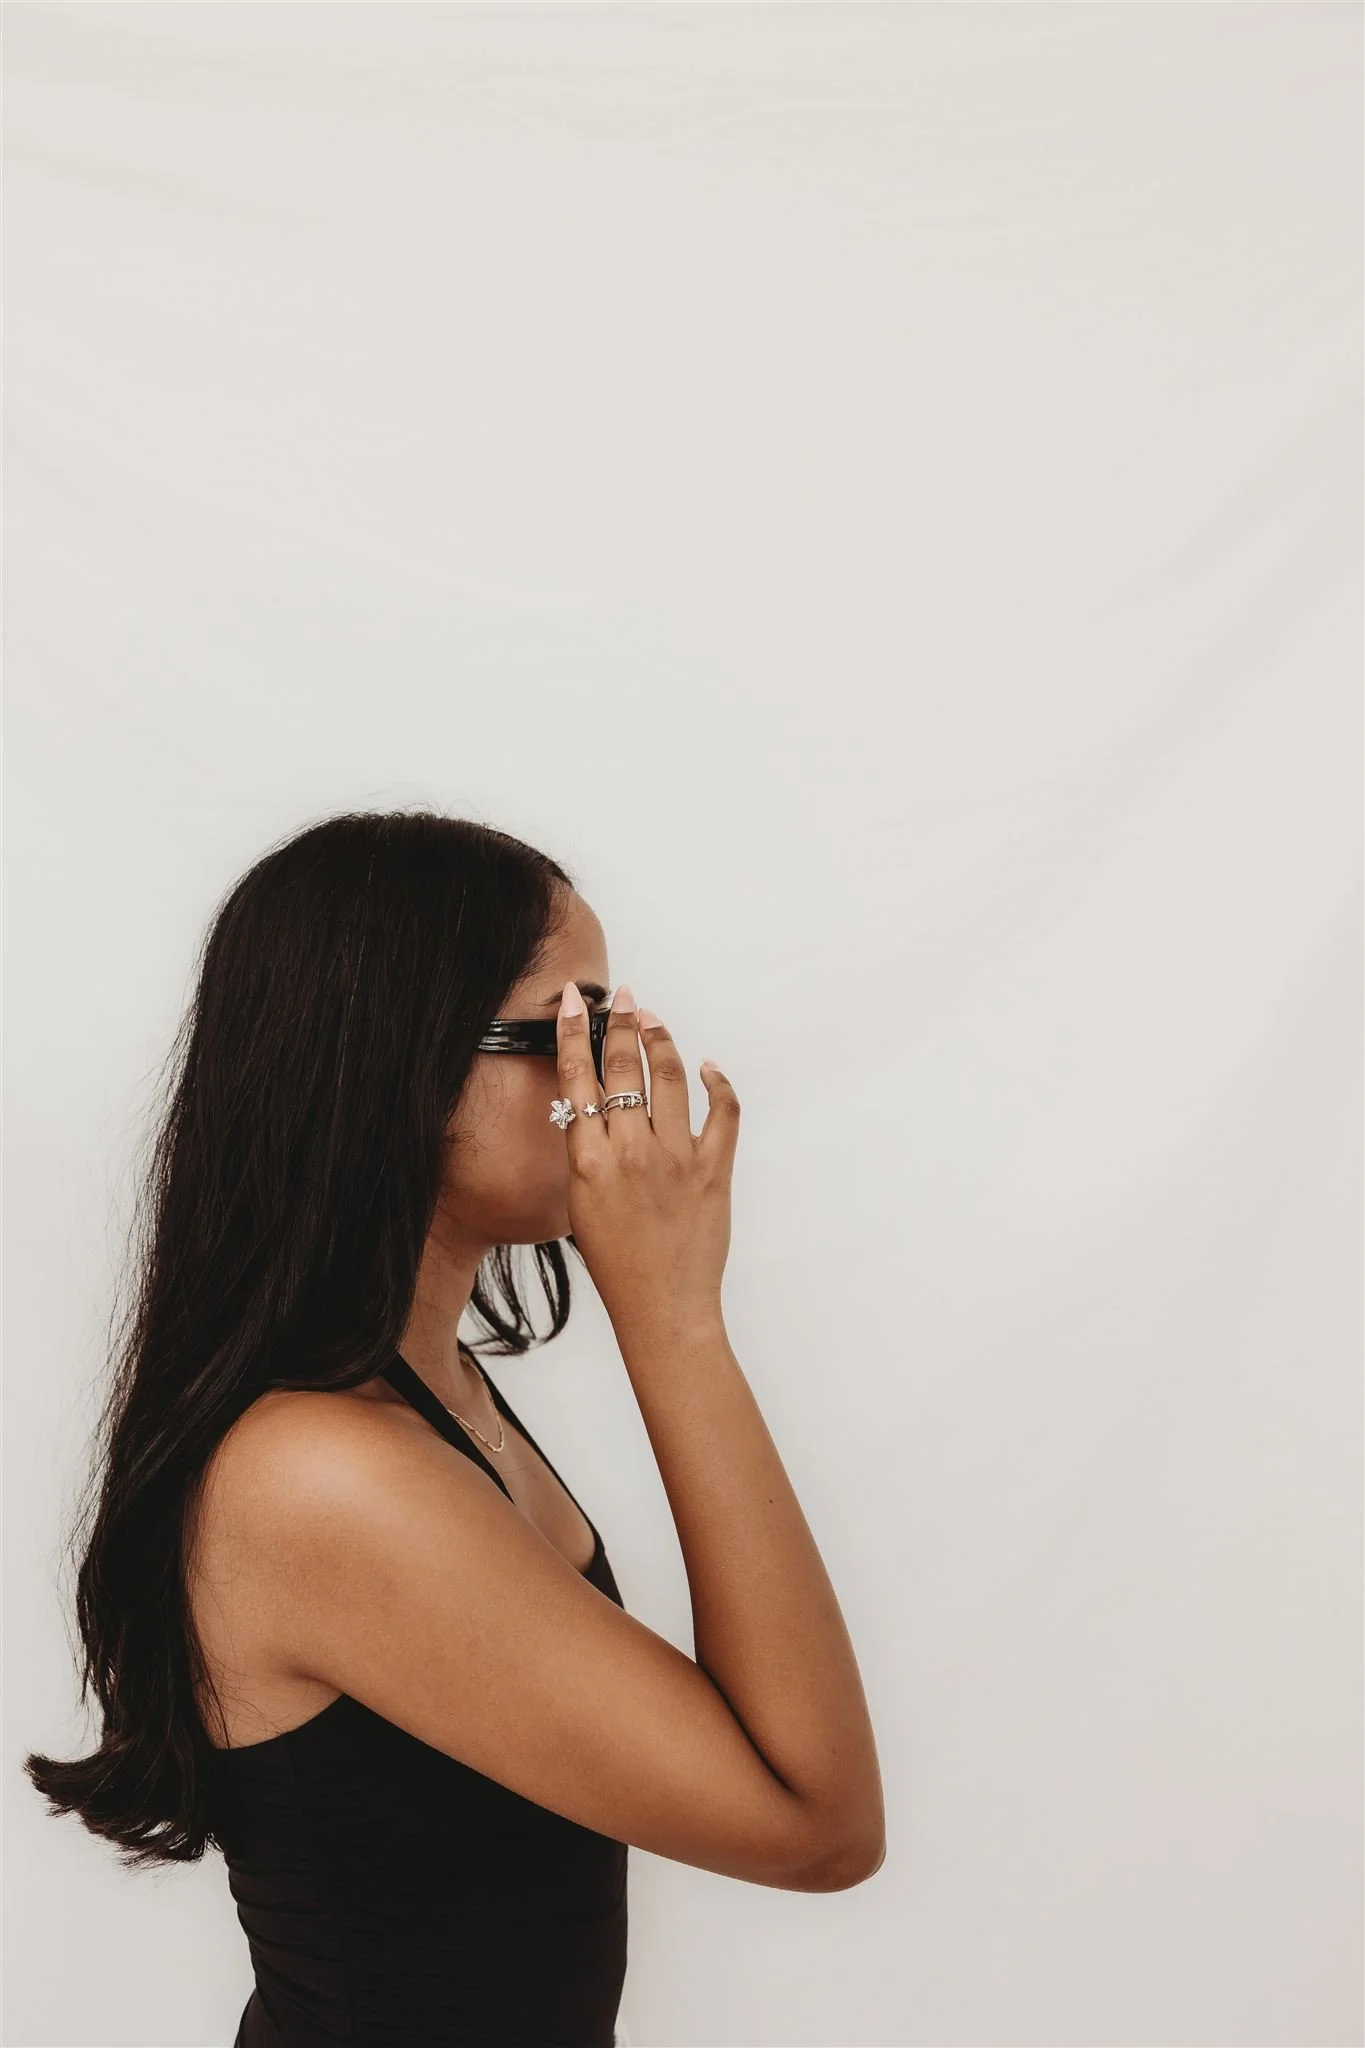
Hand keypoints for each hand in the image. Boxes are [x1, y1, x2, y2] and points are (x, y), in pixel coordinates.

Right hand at [555, 983, 739, 1337]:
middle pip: (623, 1067)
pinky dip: (717, 1082)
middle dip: (621, 1023)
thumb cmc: (617, 1263)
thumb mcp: (581, 1202)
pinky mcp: (713, 1170)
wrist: (662, 1306)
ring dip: (661, 1040)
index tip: (575, 1002)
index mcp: (588, 1162)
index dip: (574, 1032)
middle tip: (624, 997)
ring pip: (668, 1076)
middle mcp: (630, 1153)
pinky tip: (708, 1067)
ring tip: (653, 1020)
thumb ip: (586, 1152)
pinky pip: (722, 1111)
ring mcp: (676, 1159)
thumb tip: (591, 1107)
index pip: (577, 1079)